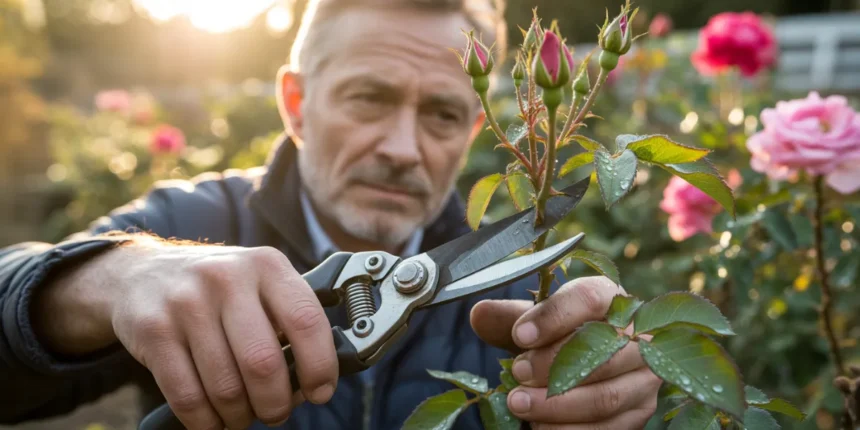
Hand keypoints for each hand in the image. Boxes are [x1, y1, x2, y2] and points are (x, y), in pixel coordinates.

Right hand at [33, 239, 337, 429]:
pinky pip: (187, 396)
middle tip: (275, 412)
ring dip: (240, 416)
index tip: (320, 391)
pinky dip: (205, 421)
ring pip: (225, 387)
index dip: (319, 366)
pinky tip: (213, 419)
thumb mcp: (259, 283)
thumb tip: (315, 378)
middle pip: (264, 363)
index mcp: (267, 266)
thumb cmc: (219, 288)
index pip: (306, 321)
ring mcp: (187, 302)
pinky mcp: (153, 330)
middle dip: (275, 403)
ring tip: (242, 415)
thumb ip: (289, 318)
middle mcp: (228, 278)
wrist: (141, 272)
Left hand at [470, 276, 660, 428]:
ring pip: (606, 396)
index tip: (520, 335)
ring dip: (556, 405)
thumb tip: (479, 315)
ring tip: (518, 404)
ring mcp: (643, 378)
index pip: (590, 299)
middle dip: (552, 367)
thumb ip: (508, 319)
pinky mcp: (641, 413)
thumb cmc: (556, 336)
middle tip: (516, 374)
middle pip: (601, 351)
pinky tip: (539, 427)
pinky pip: (608, 429)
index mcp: (611, 299)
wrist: (586, 365)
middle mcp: (638, 336)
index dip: (553, 318)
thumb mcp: (533, 323)